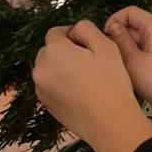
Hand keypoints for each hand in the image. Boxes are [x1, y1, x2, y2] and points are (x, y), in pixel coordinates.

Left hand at [32, 21, 149, 151]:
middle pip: (49, 50)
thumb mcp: (105, 46)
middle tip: (88, 62)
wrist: (109, 123)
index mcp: (54, 51)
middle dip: (65, 51)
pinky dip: (60, 83)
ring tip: (84, 78)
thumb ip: (86, 29)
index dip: (72, 34)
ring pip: (48, 68)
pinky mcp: (45, 104)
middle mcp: (40, 68)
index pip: (56, 32)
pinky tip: (80, 92)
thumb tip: (74, 31)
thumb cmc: (110, 82)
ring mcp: (40, 88)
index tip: (88, 46)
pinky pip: (50, 85)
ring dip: (61, 67)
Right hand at [104, 8, 151, 127]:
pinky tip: (124, 71)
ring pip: (137, 39)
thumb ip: (121, 40)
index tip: (103, 37)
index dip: (114, 20)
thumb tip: (112, 26)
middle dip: (118, 35)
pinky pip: (143, 51)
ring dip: (124, 48)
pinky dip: (132, 57)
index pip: (130, 12)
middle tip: (107, 53)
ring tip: (114, 63)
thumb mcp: (133, 59)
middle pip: (134, 24)